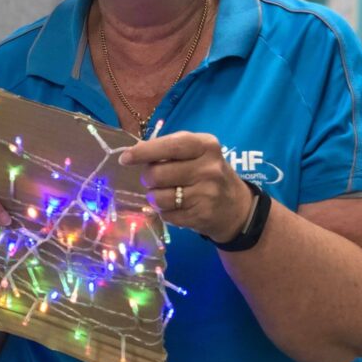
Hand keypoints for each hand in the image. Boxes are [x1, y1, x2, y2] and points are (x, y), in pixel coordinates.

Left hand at [118, 132, 252, 245]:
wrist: (236, 206)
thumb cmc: (207, 172)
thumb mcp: (196, 152)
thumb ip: (168, 148)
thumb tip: (134, 152)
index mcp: (206, 145)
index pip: (169, 146)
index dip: (144, 152)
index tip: (125, 158)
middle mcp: (209, 168)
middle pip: (158, 174)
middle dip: (148, 178)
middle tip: (153, 180)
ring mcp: (206, 194)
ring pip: (159, 198)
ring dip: (154, 197)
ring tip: (165, 194)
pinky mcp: (202, 216)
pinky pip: (167, 215)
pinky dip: (165, 212)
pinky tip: (177, 207)